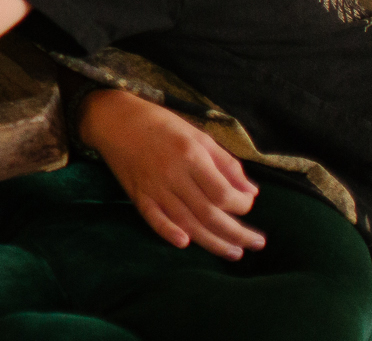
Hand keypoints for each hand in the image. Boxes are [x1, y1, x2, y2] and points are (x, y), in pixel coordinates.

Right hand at [78, 87, 264, 258]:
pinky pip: (154, 219)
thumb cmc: (161, 124)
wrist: (114, 119)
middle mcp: (173, 175)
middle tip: (256, 244)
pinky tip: (184, 244)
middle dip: (237, 233)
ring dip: (213, 242)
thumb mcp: (198, 135)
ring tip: (234, 253)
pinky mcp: (137, 195)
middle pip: (209, 214)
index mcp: (191, 156)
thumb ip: (226, 163)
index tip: (248, 205)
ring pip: (187, 222)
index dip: (241, 205)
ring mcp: (153, 188)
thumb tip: (251, 192)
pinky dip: (168, 232)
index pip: (223, 193)